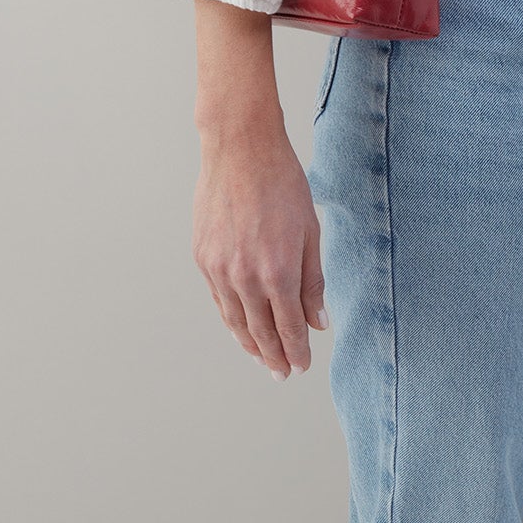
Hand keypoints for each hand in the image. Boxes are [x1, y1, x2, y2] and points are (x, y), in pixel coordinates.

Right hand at [191, 124, 328, 379]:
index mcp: (278, 270)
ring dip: (250, 343)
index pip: (289, 326)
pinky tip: (240, 326)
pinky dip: (230, 318)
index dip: (296, 350)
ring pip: (235, 320)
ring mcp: (219, 268)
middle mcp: (245, 276)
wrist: (240, 149)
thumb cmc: (283, 182)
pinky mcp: (203, 257)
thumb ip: (313, 279)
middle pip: (261, 330)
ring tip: (262, 358)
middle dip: (274, 356)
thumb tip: (318, 320)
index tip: (302, 366)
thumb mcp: (309, 229)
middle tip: (283, 373)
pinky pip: (219, 299)